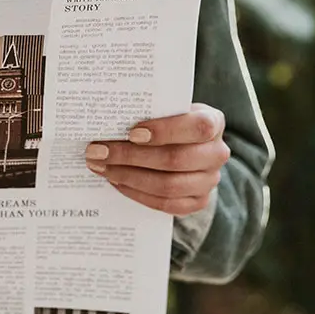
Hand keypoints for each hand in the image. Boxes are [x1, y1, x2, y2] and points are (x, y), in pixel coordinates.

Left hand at [85, 103, 229, 215]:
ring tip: (101, 166)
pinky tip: (115, 181)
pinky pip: (165, 204)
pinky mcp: (197, 202)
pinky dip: (136, 193)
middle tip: (97, 151)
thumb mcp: (167, 109)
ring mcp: (209, 181)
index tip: (131, 132)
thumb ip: (148, 111)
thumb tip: (108, 117)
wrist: (185, 145)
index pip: (197, 127)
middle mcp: (217, 153)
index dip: (165, 131)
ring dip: (128, 176)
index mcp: (213, 122)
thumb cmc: (170, 121)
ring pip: (168, 185)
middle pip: (175, 160)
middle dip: (130, 156)